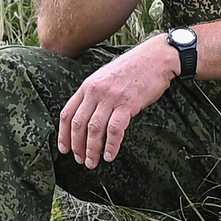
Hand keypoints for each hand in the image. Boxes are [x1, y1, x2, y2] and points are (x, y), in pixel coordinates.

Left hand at [56, 38, 179, 168]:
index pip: (67, 113)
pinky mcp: (128, 103)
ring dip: (92, 150)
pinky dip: (111, 145)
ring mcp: (111, 97)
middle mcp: (96, 91)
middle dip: (77, 146)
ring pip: (94, 129)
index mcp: (88, 85)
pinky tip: (110, 155)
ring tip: (92, 163)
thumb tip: (88, 117)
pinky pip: (115, 129)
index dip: (64, 134)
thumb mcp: (106, 76)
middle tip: (81, 161)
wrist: (157, 57)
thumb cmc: (134, 68)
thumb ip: (95, 94)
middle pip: (78, 124)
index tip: (65, 150)